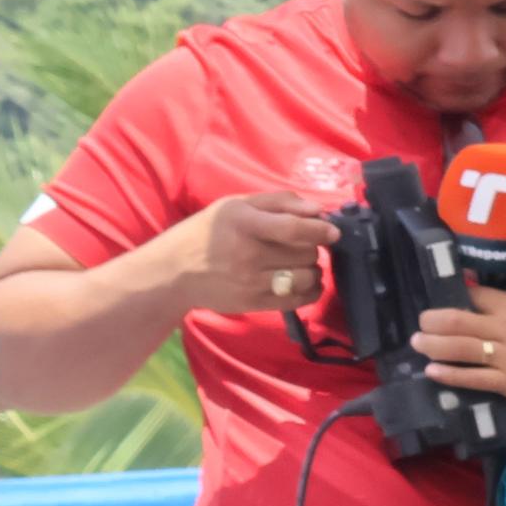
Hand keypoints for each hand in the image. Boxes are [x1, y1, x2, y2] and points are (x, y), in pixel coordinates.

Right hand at [155, 191, 335, 317]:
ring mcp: (251, 281)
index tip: (332, 232)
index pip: (293, 229)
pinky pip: (300, 299)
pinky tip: (303, 282)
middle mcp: (247, 253)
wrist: (173, 271)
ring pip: (307, 276)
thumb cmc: (207, 232)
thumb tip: (318, 210)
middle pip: (305, 253)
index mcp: (242, 223)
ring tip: (301, 263)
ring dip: (313, 269)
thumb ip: (278, 202)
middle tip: (302, 245)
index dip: (320, 230)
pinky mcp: (255, 303)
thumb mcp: (235, 205)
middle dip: (312, 248)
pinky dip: (311, 290)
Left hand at [415, 280, 505, 413]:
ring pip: (458, 348)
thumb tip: (499, 266)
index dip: (451, 294)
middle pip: (455, 320)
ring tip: (418, 343)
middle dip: (430, 321)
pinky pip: (473, 378)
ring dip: (431, 345)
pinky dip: (449, 375)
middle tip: (422, 324)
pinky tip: (432, 371)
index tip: (436, 296)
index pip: (473, 294)